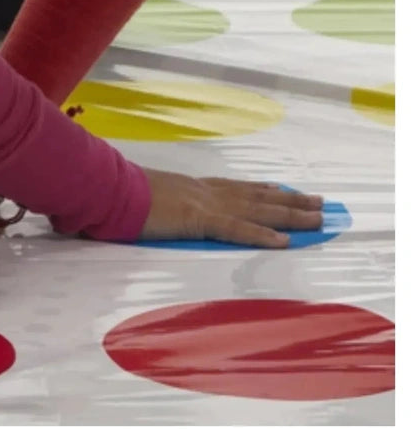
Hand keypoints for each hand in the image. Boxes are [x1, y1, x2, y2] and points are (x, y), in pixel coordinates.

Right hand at [139, 169, 323, 246]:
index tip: (287, 191)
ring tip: (317, 218)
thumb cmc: (121, 194)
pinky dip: (262, 234)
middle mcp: (205, 191)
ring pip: (256, 209)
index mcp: (192, 187)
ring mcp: (204, 203)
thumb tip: (162, 211)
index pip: (236, 188)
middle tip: (319, 204)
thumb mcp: (147, 197)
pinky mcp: (198, 220)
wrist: (109, 189)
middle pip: (256, 196)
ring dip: (290, 214)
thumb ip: (162, 204)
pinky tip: (284, 241)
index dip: (264, 191)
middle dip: (290, 201)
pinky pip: (236, 228)